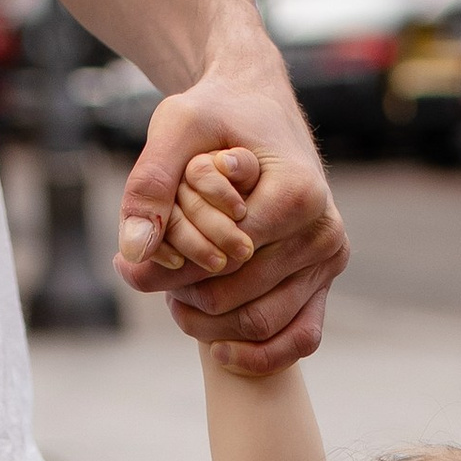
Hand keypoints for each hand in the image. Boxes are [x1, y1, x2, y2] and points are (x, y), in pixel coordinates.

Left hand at [118, 77, 345, 373]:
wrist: (257, 106)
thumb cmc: (216, 114)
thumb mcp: (175, 125)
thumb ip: (149, 183)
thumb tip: (133, 254)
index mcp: (297, 194)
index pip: (222, 259)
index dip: (171, 269)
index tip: (130, 264)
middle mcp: (323, 230)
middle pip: (238, 297)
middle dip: (184, 296)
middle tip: (149, 279)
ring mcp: (330, 259)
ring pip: (262, 324)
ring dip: (208, 324)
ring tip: (175, 297)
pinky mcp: (326, 279)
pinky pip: (300, 338)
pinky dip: (258, 354)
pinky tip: (218, 351)